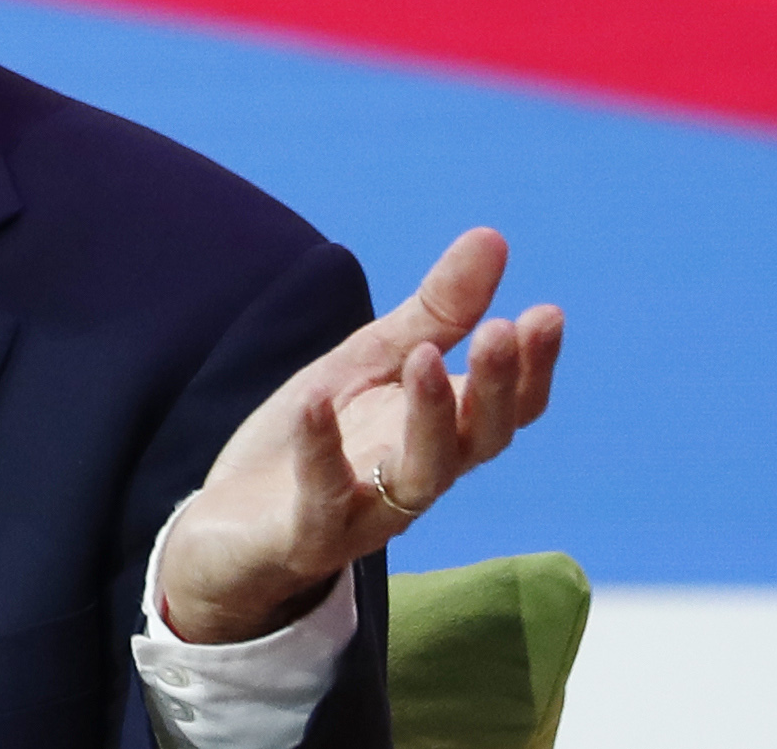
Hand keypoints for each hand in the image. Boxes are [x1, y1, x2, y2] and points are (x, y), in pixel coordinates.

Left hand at [153, 228, 565, 647]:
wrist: (231, 534)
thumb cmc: (314, 441)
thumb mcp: (368, 364)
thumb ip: (432, 314)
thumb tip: (494, 238)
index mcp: (436, 436)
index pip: (505, 410)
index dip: (531, 369)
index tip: (546, 313)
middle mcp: (415, 478)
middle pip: (477, 443)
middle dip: (495, 390)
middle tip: (504, 332)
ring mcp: (365, 512)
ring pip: (419, 477)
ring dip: (429, 420)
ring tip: (425, 358)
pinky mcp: (308, 537)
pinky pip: (322, 500)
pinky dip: (322, 452)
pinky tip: (316, 400)